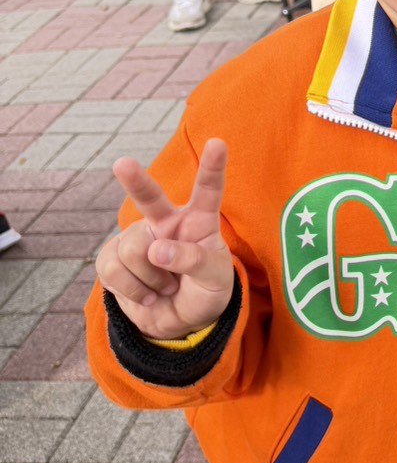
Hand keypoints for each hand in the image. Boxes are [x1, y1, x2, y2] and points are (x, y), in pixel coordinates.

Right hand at [95, 138, 233, 338]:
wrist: (181, 320)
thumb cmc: (205, 290)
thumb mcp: (215, 278)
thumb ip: (194, 260)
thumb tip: (155, 249)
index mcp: (199, 220)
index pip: (207, 190)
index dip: (212, 167)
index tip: (218, 142)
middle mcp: (166, 222)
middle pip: (149, 197)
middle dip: (134, 180)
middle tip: (122, 164)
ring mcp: (139, 238)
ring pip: (134, 250)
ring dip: (151, 278)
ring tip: (166, 287)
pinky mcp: (113, 257)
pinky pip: (113, 269)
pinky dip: (132, 290)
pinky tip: (147, 295)